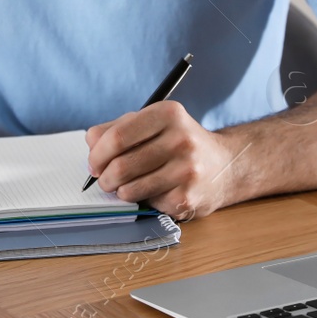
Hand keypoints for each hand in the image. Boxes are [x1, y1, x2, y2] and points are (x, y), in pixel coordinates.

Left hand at [84, 101, 241, 221]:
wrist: (225, 166)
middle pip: (121, 165)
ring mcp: (187, 170)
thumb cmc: (179, 143)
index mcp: (168, 114)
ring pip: (130, 189)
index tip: (93, 163)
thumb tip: (91, 144)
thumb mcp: (153, 123)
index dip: (97, 154)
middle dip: (105, 177)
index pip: (117, 137)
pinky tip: (154, 191)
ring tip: (125, 186)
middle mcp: (181, 139)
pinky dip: (143, 200)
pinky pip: (147, 204)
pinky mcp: (188, 198)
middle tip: (105, 180)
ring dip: (120, 191)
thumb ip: (118, 128)